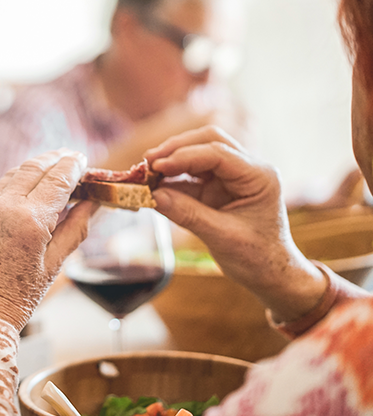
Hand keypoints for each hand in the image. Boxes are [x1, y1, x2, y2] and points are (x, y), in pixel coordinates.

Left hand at [0, 149, 97, 330]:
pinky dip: (21, 178)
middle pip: (35, 168)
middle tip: (74, 157)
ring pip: (16, 173)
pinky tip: (32, 184)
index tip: (85, 160)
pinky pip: (1, 186)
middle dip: (57, 159)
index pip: (57, 181)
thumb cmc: (15, 299)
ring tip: (55, 164)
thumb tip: (94, 205)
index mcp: (29, 221)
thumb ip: (76, 229)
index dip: (74, 167)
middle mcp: (4, 208)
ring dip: (38, 165)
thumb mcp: (54, 265)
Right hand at [145, 126, 326, 322]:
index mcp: (258, 176)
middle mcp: (247, 169)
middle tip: (149, 161)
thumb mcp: (222, 237)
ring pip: (199, 153)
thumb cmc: (256, 257)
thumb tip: (153, 196)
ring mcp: (231, 177)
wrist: (269, 274)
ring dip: (172, 160)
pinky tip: (155, 185)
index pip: (218, 153)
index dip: (184, 156)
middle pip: (209, 142)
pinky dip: (173, 178)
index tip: (157, 166)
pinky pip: (192, 175)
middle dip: (177, 149)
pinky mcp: (217, 188)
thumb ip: (188, 214)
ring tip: (147, 172)